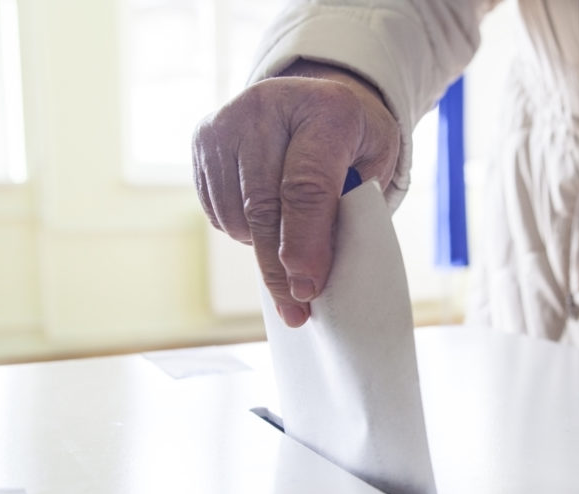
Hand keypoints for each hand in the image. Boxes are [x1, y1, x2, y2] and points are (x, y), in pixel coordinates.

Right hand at [192, 60, 399, 326]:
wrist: (315, 99)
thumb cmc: (354, 142)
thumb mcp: (375, 166)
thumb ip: (353, 211)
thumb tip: (314, 274)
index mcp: (326, 109)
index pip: (306, 186)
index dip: (305, 244)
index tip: (308, 289)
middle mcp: (268, 107)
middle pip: (264, 206)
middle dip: (278, 267)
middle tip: (296, 309)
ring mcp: (228, 121)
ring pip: (237, 214)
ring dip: (260, 249)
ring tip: (288, 247)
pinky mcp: (203, 139)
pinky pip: (218, 210)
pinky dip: (242, 231)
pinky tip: (265, 220)